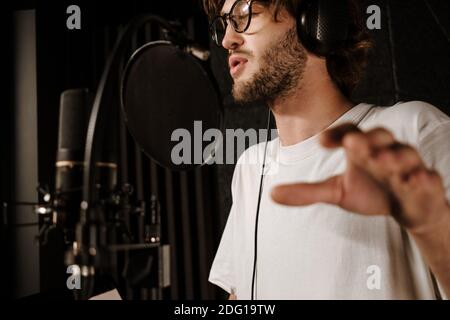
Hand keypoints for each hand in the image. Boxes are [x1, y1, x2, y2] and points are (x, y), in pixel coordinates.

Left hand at [271, 124, 449, 233]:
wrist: (404, 207)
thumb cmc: (369, 191)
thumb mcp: (336, 192)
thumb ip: (307, 192)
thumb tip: (271, 194)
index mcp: (362, 149)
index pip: (350, 133)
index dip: (337, 134)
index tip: (322, 141)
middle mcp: (385, 151)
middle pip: (380, 136)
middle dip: (368, 138)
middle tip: (353, 142)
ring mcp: (407, 166)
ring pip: (406, 153)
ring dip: (395, 155)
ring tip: (382, 160)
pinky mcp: (425, 183)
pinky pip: (428, 177)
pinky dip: (423, 178)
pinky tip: (416, 180)